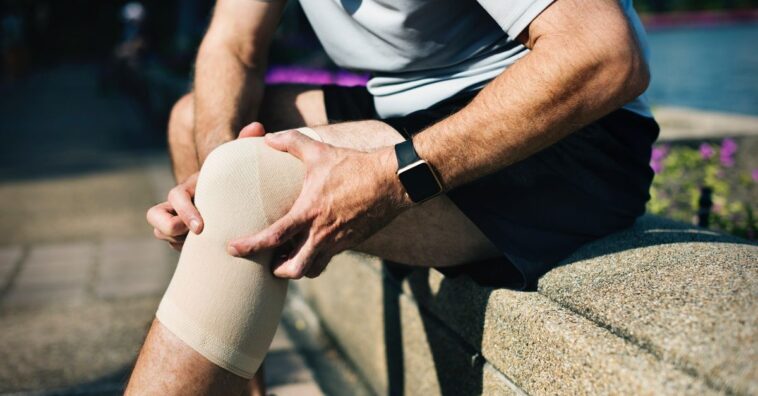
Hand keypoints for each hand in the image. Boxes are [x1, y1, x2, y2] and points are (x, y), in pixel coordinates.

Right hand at [147, 122, 266, 249]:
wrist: (235, 196)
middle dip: (170, 229)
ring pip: (162, 233)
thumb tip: (257, 127)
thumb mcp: (239, 163)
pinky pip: (176, 246)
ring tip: (203, 246)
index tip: (200, 227)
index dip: (184, 212)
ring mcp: (178, 220)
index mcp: (191, 187)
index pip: (174, 197)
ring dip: (177, 241)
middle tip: (197, 237)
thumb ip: (244, 145)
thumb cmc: (237, 178)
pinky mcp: (183, 237)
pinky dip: (187, 251)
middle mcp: (179, 203)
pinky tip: (210, 253)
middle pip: (155, 217)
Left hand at [227, 129, 410, 278]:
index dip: (249, 246)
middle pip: (294, 269)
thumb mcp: (319, 151)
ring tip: (289, 257)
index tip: (232, 249)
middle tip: (268, 261)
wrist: (391, 181)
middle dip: (277, 270)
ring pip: (312, 270)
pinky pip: (329, 259)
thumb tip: (267, 137)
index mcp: (309, 212)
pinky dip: (316, 258)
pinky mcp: (351, 243)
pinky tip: (312, 246)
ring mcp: (338, 242)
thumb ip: (291, 142)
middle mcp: (322, 233)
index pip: (273, 237)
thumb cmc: (354, 165)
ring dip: (298, 268)